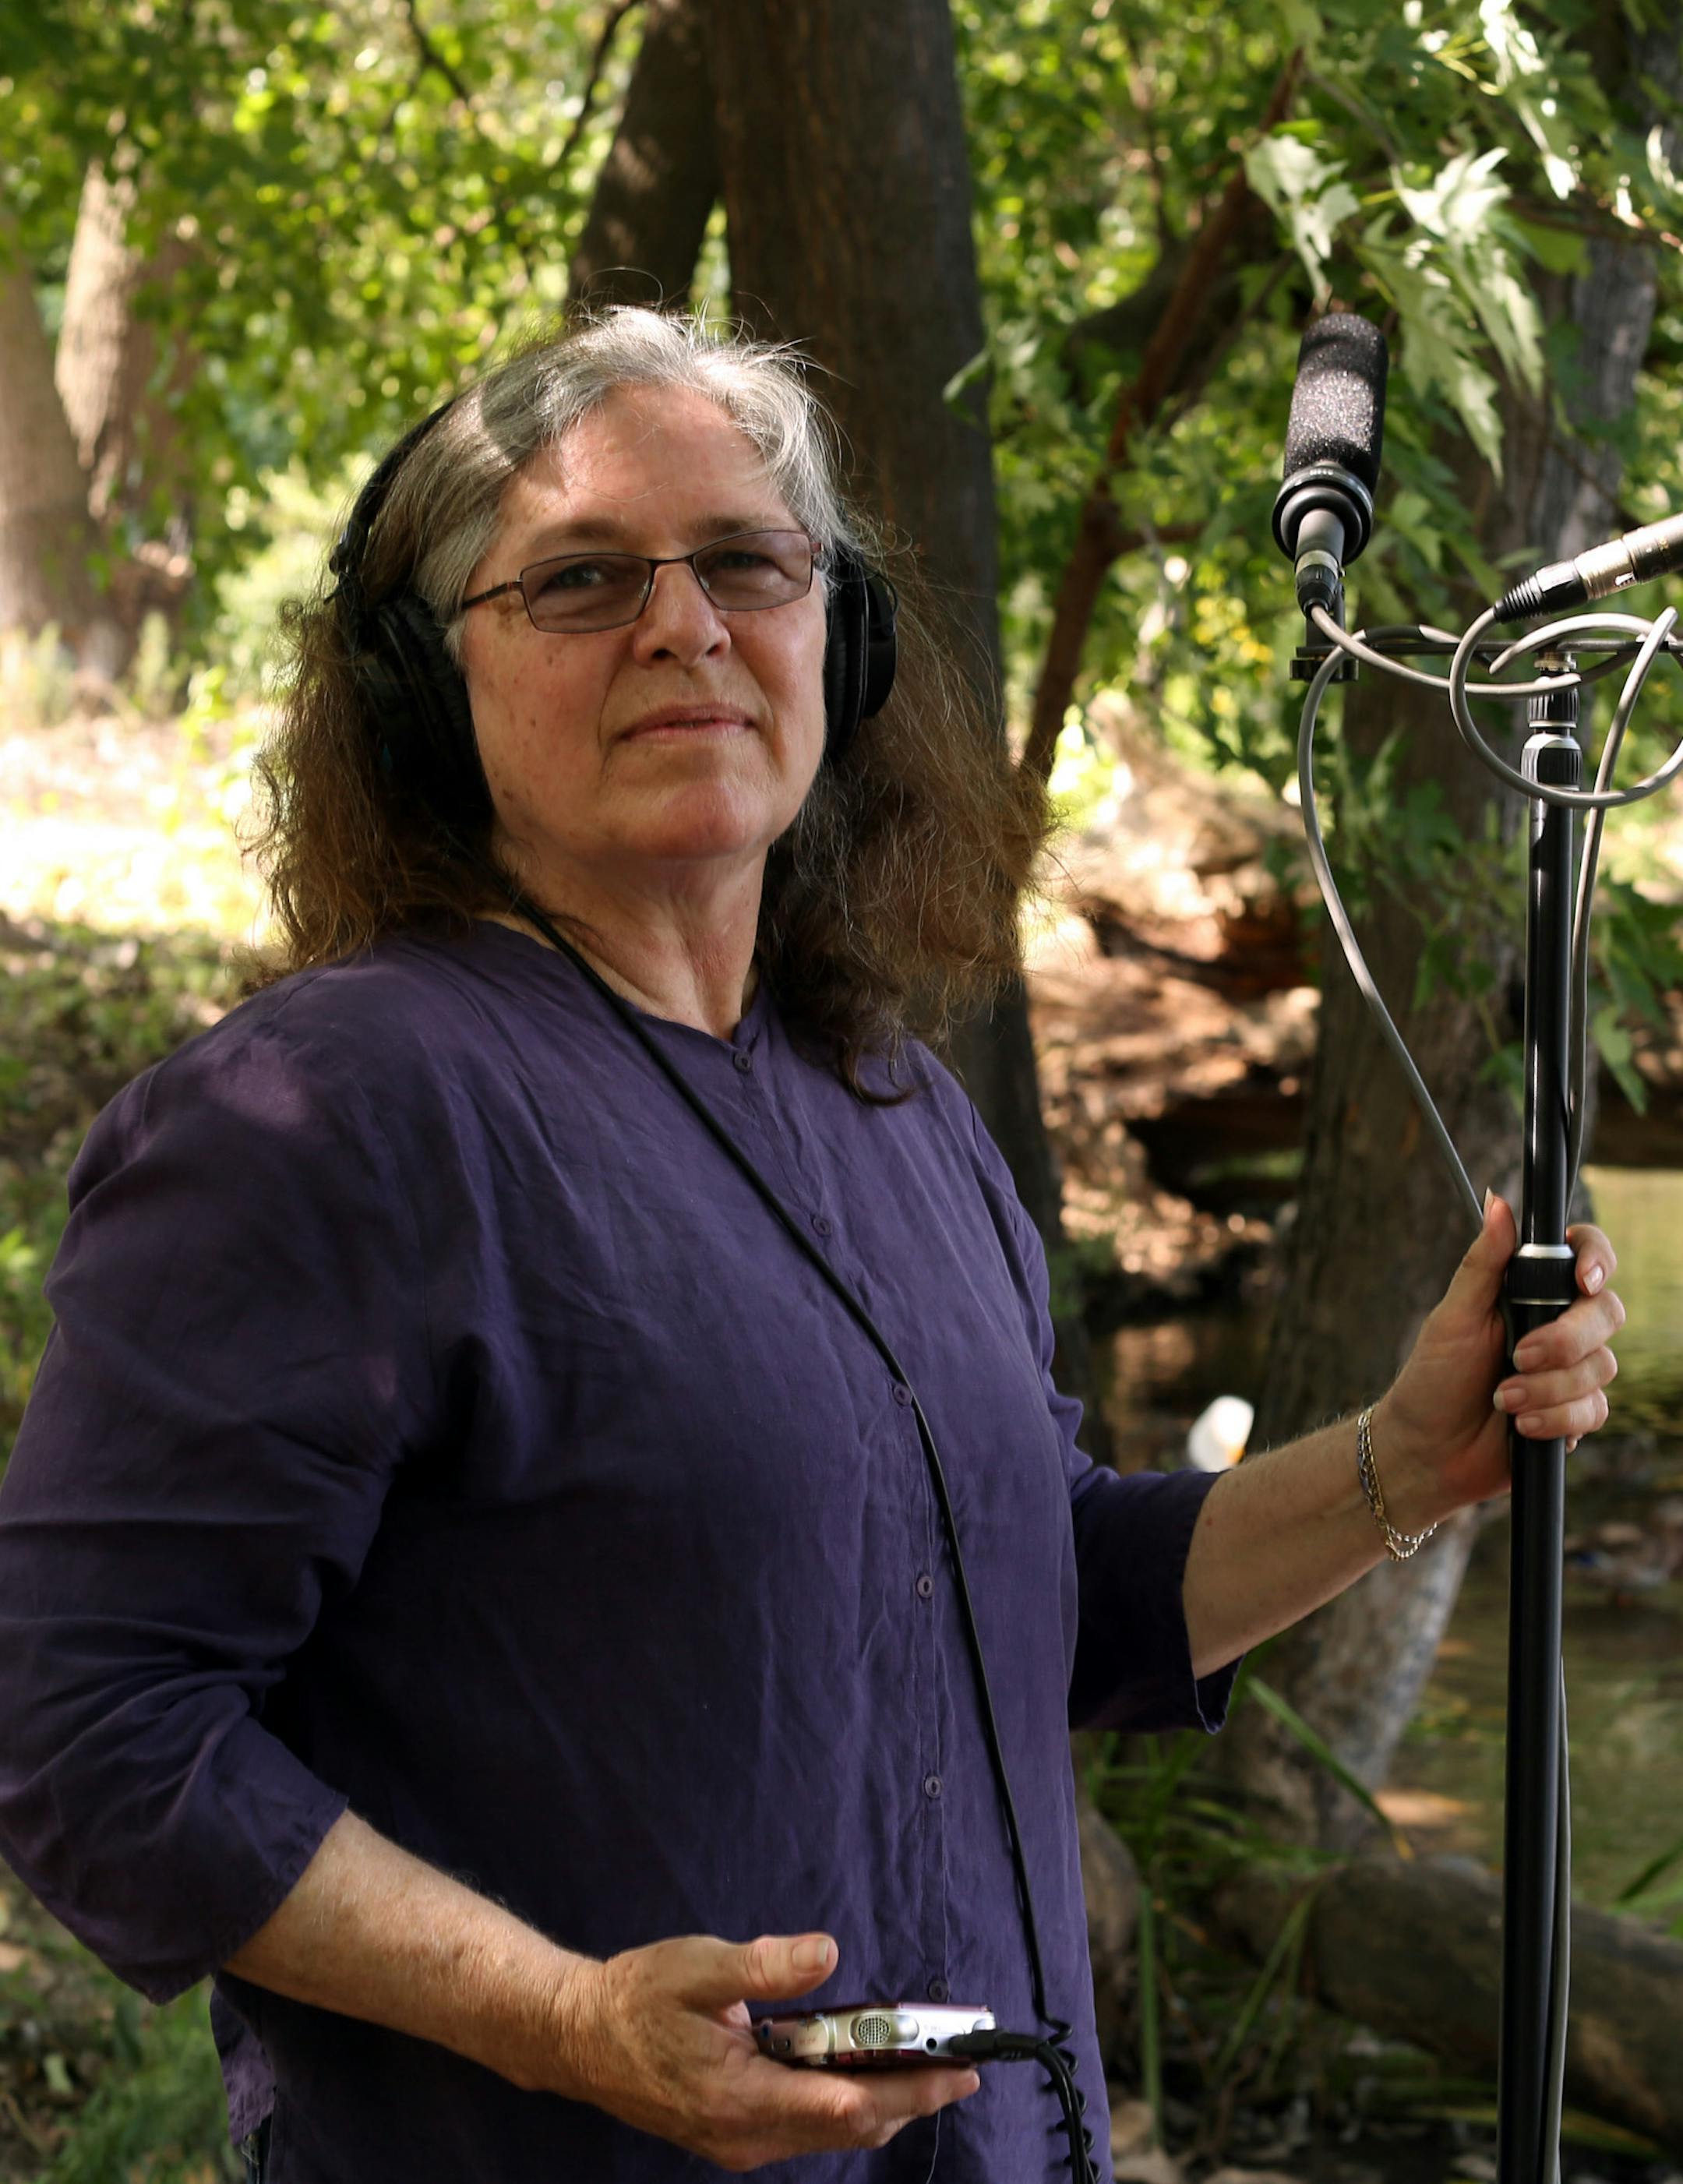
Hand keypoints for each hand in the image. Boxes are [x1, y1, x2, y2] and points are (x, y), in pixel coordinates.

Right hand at [551, 1931, 980, 2171]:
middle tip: (964, 2070)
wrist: (580, 2039)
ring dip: (885, 2104)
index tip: (958, 2070)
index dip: (911, 2088)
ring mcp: (742, 2142)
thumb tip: (827, 1952)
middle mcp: (748, 2135)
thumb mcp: (699, 1967)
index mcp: (741, 2097)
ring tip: (929, 2069)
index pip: (847, 2103)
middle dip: (913, 2099)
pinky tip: (865, 2071)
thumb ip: (765, 1965)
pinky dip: (849, 2105)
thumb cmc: (637, 1998)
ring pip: (834, 2133)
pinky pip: (809, 2129)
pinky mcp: (737, 2135)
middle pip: (852, 2126)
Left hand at [1376, 1193, 1622, 1530]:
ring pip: (1602, 1366)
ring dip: (1550, 1387)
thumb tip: (1498, 1202)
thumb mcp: (1453, 1316)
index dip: (1596, 1260)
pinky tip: (1521, 1425)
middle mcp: (1559, 1325)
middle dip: (1565, 1340)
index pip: (1586, 1257)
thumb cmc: (1433, 1376)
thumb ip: (1484, 1263)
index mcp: (1531, 1292)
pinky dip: (1556, 1418)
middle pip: (1606, 1312)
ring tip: (1504, 1398)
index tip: (1581, 1280)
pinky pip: (1594, 1409)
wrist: (1428, 1449)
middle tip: (1518, 1357)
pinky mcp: (1575, 1413)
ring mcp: (1571, 1371)